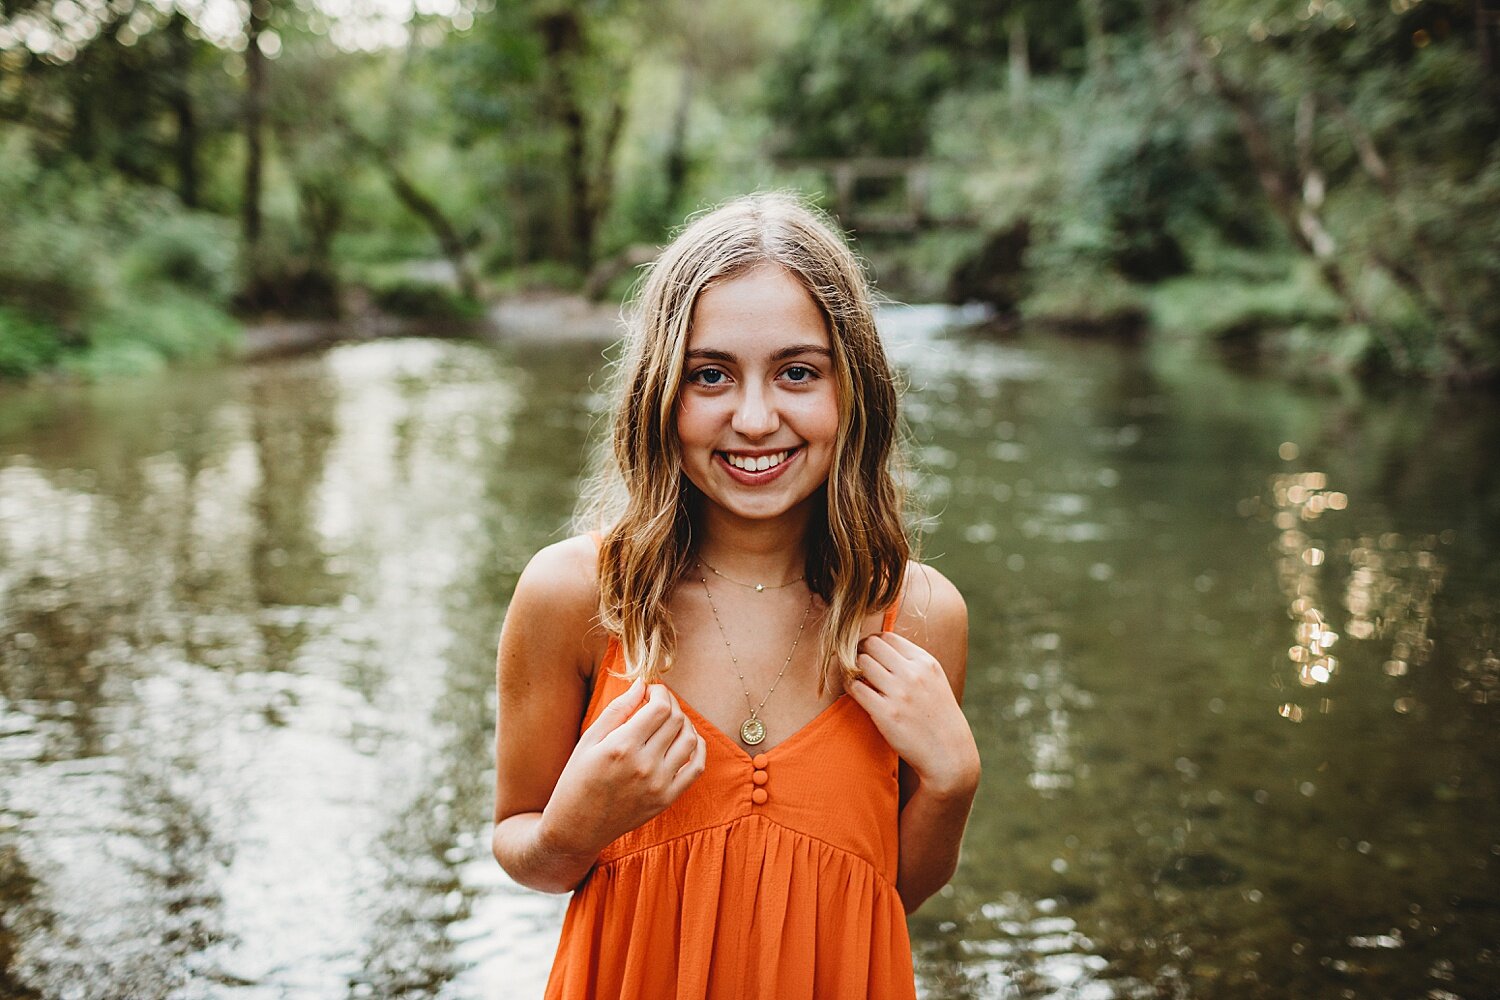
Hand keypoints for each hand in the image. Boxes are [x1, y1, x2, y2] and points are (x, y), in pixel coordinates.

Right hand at [540, 679, 706, 857]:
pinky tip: (686, 740)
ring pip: (690, 740)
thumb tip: (642, 685)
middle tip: (658, 702)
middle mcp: (644, 765)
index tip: (650, 691)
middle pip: (676, 720)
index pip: (660, 707)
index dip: (660, 692)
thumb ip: (617, 710)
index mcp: (622, 747)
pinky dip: (697, 748)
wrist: (576, 828)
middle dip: (671, 704)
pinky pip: (696, 767)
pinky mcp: (667, 799)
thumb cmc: (576, 780)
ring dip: (684, 723)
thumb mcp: (589, 740)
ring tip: (669, 720)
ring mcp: (659, 784)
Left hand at [845, 631, 979, 798]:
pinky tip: (855, 693)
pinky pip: (855, 688)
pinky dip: (850, 687)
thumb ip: (912, 662)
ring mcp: (899, 693)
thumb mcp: (934, 680)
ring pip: (860, 663)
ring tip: (857, 679)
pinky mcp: (885, 714)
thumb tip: (880, 645)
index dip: (873, 643)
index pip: (887, 637)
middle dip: (860, 652)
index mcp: (925, 662)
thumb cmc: (938, 715)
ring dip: (853, 669)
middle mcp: (912, 673)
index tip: (869, 654)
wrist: (948, 753)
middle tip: (857, 665)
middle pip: (871, 644)